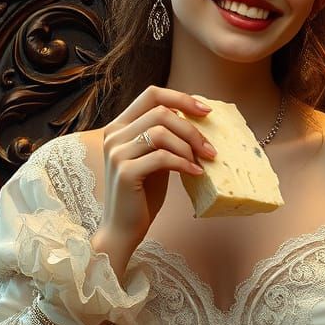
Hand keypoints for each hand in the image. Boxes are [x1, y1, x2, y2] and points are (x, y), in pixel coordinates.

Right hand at [94, 86, 215, 268]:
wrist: (123, 229)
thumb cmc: (142, 195)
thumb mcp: (155, 159)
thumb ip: (167, 138)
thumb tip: (199, 120)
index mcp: (119, 126)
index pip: (151, 94)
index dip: (181, 97)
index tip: (205, 111)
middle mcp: (114, 135)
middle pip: (160, 112)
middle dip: (191, 128)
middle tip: (210, 148)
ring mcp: (117, 152)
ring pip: (160, 132)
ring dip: (188, 146)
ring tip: (203, 162)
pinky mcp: (125, 172)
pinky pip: (162, 157)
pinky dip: (183, 163)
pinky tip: (196, 173)